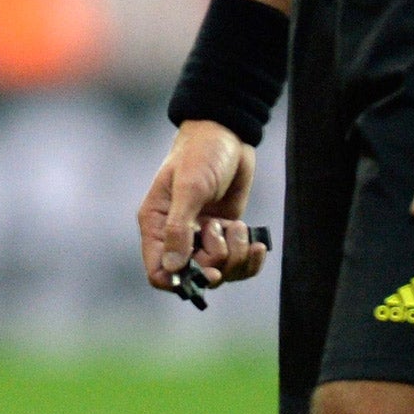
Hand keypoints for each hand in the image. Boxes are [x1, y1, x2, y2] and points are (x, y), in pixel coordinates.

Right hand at [138, 120, 269, 290]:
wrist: (228, 132)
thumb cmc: (201, 152)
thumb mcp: (189, 187)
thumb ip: (179, 227)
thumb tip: (173, 268)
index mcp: (156, 225)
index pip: (158, 272)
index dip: (180, 281)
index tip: (206, 269)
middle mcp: (177, 235)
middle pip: (194, 276)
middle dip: (215, 261)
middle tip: (221, 231)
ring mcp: (203, 236)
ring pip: (219, 272)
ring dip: (235, 255)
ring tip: (237, 226)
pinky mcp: (225, 233)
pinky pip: (238, 264)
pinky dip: (250, 259)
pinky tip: (257, 243)